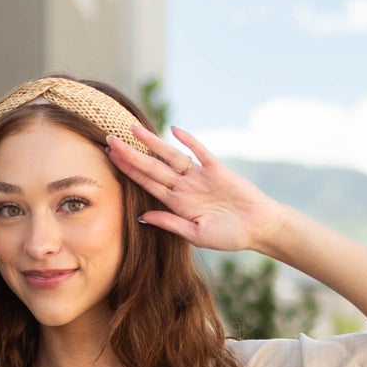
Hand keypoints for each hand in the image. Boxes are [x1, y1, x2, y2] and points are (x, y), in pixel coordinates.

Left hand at [105, 123, 283, 254]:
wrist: (257, 228)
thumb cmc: (229, 236)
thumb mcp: (196, 235)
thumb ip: (170, 223)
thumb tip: (142, 216)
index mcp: (177, 203)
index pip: (147, 183)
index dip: (129, 171)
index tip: (111, 158)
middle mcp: (185, 186)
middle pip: (153, 167)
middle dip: (131, 154)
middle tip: (109, 139)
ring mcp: (200, 176)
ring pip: (171, 156)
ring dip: (153, 143)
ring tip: (133, 130)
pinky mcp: (217, 169)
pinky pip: (200, 152)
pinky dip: (188, 141)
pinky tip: (173, 131)